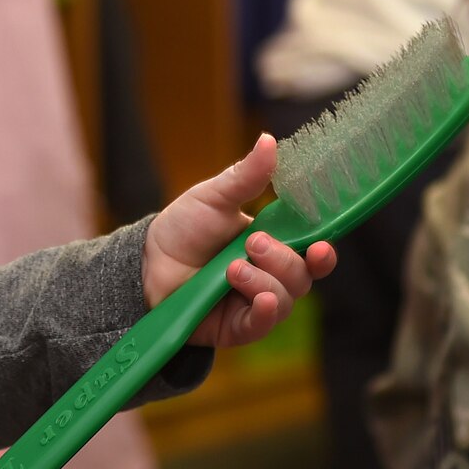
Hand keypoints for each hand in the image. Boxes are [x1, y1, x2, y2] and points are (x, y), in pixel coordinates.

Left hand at [142, 133, 336, 346]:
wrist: (146, 262)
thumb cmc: (184, 228)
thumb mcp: (215, 198)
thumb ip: (246, 176)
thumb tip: (269, 141)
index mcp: (274, 245)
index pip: (312, 253)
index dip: (323, 252)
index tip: (321, 245)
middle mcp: (271, 276)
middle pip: (301, 277)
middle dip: (282, 260)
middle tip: (252, 244)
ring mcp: (254, 303)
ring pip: (284, 300)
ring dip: (265, 281)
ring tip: (233, 268)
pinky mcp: (236, 327)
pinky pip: (262, 326)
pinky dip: (265, 313)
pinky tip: (261, 299)